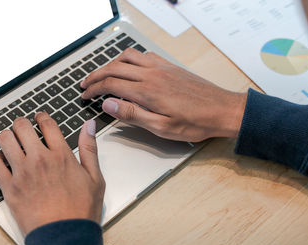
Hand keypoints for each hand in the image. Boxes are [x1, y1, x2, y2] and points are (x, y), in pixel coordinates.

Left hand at [0, 113, 104, 235]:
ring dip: (7, 136)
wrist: (65, 235)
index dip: (42, 117)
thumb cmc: (81, 210)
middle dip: (21, 123)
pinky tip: (2, 161)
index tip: (40, 117)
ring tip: (10, 140)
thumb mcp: (95, 177)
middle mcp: (40, 159)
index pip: (47, 124)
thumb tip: (89, 126)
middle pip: (22, 127)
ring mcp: (22, 173)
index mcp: (61, 155)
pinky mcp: (9, 188)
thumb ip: (89, 148)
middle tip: (22, 126)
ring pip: (5, 140)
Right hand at [81, 48, 246, 141]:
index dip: (94, 90)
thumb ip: (133, 114)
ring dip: (110, 64)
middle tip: (84, 84)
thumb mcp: (161, 127)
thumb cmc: (195, 122)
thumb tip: (107, 104)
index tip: (84, 96)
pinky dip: (128, 58)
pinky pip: (143, 55)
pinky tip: (128, 66)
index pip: (111, 84)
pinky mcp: (169, 66)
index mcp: (147, 90)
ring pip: (127, 57)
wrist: (222, 109)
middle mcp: (152, 74)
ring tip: (101, 74)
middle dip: (95, 75)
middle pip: (114, 68)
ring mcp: (161, 67)